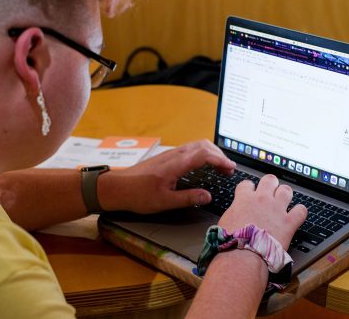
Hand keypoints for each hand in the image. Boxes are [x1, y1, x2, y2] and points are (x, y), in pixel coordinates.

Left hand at [98, 139, 235, 213]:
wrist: (117, 187)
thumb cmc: (138, 195)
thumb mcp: (165, 202)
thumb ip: (188, 198)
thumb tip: (208, 196)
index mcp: (175, 165)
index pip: (203, 155)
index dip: (220, 160)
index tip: (231, 168)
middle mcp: (174, 155)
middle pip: (202, 145)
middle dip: (219, 154)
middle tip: (228, 169)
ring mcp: (170, 154)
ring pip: (196, 145)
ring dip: (211, 152)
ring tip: (220, 166)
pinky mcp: (167, 157)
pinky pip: (189, 149)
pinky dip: (202, 153)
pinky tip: (204, 165)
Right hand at [218, 174, 306, 249]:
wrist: (243, 256)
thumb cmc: (231, 242)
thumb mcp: (225, 221)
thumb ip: (234, 211)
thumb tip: (236, 212)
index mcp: (244, 198)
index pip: (248, 184)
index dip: (249, 188)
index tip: (250, 193)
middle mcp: (262, 199)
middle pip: (270, 179)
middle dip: (270, 185)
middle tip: (270, 192)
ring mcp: (277, 209)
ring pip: (286, 190)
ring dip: (285, 194)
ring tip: (283, 201)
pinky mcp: (289, 222)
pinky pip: (301, 211)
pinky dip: (300, 212)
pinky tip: (296, 214)